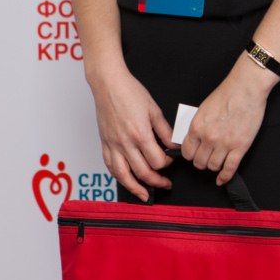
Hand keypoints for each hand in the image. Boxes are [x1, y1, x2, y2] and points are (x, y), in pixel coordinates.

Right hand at [89, 63, 175, 202]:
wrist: (108, 84)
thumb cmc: (130, 92)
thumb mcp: (154, 110)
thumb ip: (166, 131)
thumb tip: (174, 145)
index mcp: (140, 134)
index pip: (157, 161)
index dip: (167, 164)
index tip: (171, 161)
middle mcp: (125, 143)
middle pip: (143, 172)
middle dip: (157, 181)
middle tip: (166, 183)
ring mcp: (113, 145)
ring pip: (123, 176)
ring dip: (136, 188)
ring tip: (146, 195)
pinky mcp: (104, 144)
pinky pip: (110, 167)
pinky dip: (119, 178)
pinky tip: (126, 181)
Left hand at [178, 60, 273, 185]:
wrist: (246, 88)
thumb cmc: (226, 94)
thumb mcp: (203, 109)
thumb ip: (197, 126)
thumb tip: (193, 139)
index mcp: (197, 126)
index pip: (186, 152)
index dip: (190, 155)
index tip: (194, 154)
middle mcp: (208, 138)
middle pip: (198, 162)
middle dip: (201, 161)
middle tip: (205, 158)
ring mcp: (224, 144)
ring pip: (213, 166)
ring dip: (213, 166)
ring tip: (216, 161)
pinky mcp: (240, 147)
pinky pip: (230, 168)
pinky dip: (225, 176)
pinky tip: (222, 179)